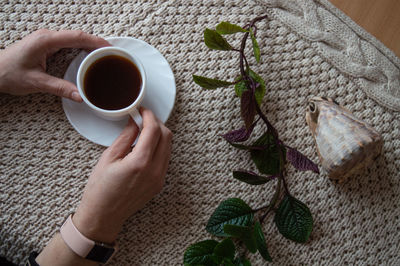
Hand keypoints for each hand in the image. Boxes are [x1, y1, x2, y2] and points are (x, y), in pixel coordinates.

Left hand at [0, 29, 109, 100]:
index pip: (76, 37)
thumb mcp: (36, 83)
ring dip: (90, 44)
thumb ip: (60, 88)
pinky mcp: (46, 45)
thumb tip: (80, 95)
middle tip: (112, 53)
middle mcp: (47, 37)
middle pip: (78, 35)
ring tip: (104, 54)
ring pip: (74, 38)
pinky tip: (89, 54)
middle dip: (96, 43)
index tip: (109, 47)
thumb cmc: (8, 74)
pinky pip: (69, 42)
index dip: (95, 41)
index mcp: (45, 41)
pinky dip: (81, 47)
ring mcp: (47, 39)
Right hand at [73, 108, 172, 242]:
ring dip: (159, 135)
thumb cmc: (100, 189)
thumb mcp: (109, 157)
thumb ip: (125, 137)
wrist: (103, 215)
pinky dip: (159, 148)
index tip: (141, 111)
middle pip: (167, 136)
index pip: (154, 130)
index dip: (148, 116)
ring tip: (143, 131)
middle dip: (156, 123)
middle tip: (143, 119)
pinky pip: (165, 159)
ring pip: (168, 147)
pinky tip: (145, 146)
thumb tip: (134, 122)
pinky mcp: (159, 183)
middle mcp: (155, 170)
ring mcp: (159, 178)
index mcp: (140, 162)